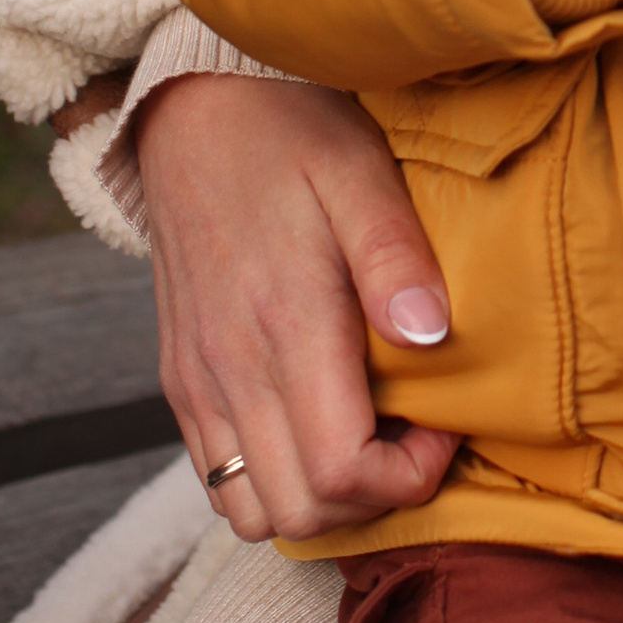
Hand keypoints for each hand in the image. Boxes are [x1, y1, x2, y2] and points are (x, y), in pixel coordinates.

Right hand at [140, 71, 459, 542]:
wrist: (193, 108)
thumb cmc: (291, 134)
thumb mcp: (361, 174)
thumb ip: (396, 260)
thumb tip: (435, 337)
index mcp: (283, 325)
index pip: (341, 473)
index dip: (408, 477)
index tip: (444, 426)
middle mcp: (229, 371)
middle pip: (299, 514)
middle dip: (372, 500)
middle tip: (413, 437)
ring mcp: (196, 382)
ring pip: (251, 513)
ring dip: (319, 500)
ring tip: (368, 436)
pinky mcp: (179, 379)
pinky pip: (218, 479)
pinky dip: (273, 481)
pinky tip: (317, 423)